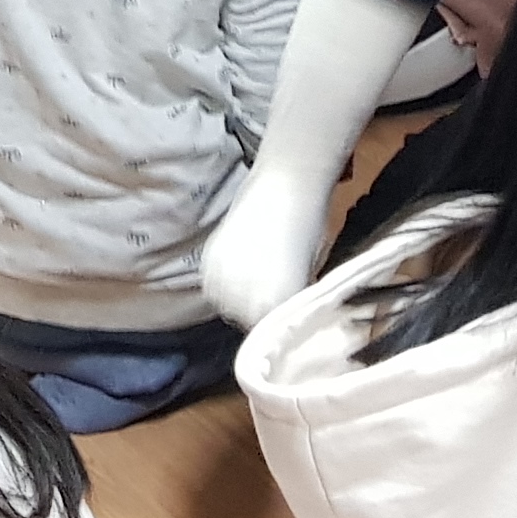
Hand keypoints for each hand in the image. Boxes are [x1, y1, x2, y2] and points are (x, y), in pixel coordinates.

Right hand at [200, 162, 333, 330]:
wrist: (284, 185)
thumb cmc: (309, 229)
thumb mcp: (310, 274)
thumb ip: (292, 301)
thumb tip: (287, 314)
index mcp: (271, 306)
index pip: (271, 333)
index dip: (279, 325)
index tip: (286, 316)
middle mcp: (240, 299)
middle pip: (245, 322)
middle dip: (257, 312)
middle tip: (272, 296)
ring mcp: (219, 279)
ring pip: (225, 305)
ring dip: (237, 298)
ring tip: (254, 280)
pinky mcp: (206, 260)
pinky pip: (212, 285)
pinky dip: (224, 281)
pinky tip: (239, 266)